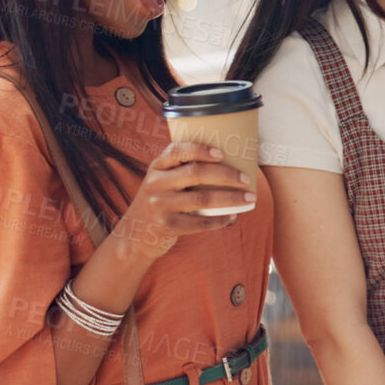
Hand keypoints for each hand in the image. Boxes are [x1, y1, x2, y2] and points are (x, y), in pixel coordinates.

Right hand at [110, 142, 251, 259]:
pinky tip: (231, 217)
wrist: (135, 235)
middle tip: (246, 178)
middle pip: (196, 173)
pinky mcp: (166, 226)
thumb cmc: (160, 201)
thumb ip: (182, 170)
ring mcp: (159, 205)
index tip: (223, 153)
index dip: (201, 149)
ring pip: (202, 198)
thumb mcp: (162, 181)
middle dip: (226, 175)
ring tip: (249, 198)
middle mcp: (156, 183)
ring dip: (231, 198)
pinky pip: (199, 223)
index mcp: (157, 167)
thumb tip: (229, 160)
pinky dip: (219, 220)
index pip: (178, 150)